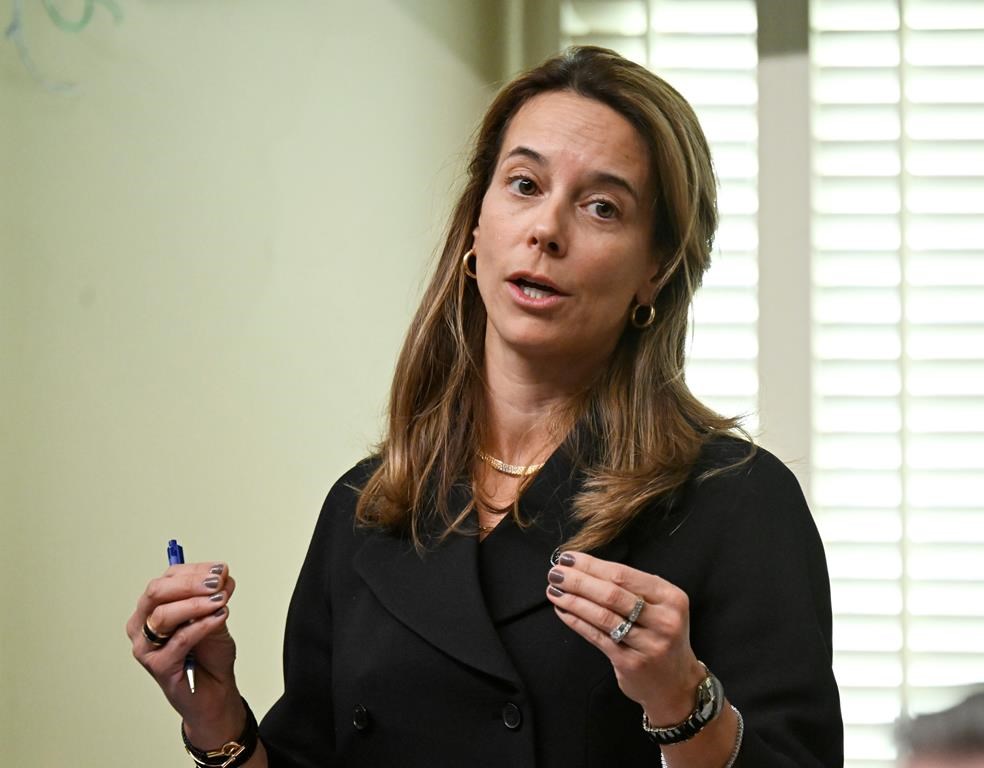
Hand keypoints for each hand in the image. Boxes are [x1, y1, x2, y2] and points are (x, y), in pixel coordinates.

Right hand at [126, 561, 243, 742]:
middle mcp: (142, 624)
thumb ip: (215, 596)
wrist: (215, 690)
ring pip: (163, 615)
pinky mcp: (158, 666)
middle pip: (157, 592)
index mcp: (153, 607)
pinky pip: (179, 640)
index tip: (220, 570)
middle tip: (218, 582)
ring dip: (196, 604)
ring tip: (221, 601)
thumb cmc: (209, 655)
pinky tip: (219, 617)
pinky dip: (202, 625)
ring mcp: (146, 647)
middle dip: (190, 583)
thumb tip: (222, 575)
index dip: (195, 571)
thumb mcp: (215, 616)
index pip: (167, 579)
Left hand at [545, 551, 705, 724]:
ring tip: (554, 590)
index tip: (568, 557)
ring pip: (602, 616)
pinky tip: (562, 611)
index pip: (624, 575)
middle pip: (612, 594)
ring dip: (573, 600)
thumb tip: (586, 567)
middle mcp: (664, 620)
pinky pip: (597, 637)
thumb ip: (633, 588)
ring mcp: (648, 644)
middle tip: (555, 572)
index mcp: (671, 597)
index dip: (592, 565)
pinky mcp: (631, 663)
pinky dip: (577, 621)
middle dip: (579, 581)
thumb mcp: (661, 606)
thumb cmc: (661, 635)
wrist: (676, 683)